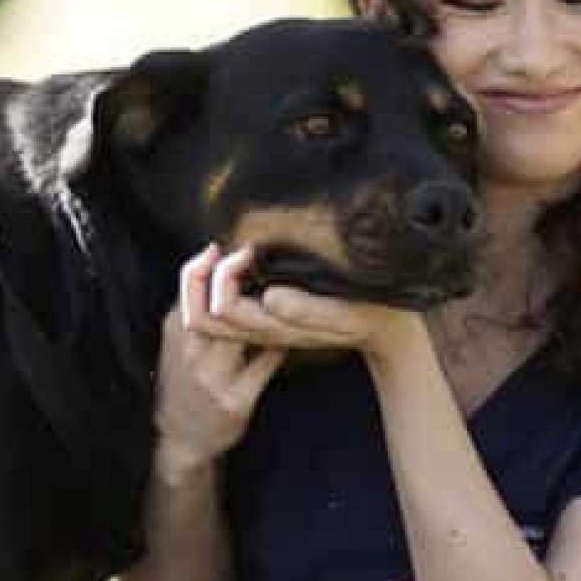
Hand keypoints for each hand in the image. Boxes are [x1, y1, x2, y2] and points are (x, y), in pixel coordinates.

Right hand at [151, 244, 282, 483]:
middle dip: (234, 275)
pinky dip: (282, 343)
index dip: (206, 263)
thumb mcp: (178, 344)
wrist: (180, 438)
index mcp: (175, 334)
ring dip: (266, 307)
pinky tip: (294, 332)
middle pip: (214, 305)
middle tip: (256, 255)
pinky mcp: (237, 401)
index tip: (223, 247)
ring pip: (243, 331)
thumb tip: (216, 260)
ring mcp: (213, 378)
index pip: (186, 287)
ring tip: (285, 288)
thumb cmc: (183, 383)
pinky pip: (267, 362)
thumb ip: (194, 309)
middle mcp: (191, 354)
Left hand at [210, 270, 429, 372]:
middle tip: (216, 247)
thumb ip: (307, 310)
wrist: (384, 332)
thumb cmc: (369, 316)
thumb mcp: (345, 313)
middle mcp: (260, 333)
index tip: (246, 250)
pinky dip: (215, 284)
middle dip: (196, 278)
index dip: (221, 275)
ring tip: (221, 251)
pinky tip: (234, 262)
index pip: (221, 309)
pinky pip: (221, 310)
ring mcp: (259, 330)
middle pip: (199, 319)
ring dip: (203, 280)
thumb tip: (269, 297)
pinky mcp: (264, 321)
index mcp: (274, 330)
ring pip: (204, 316)